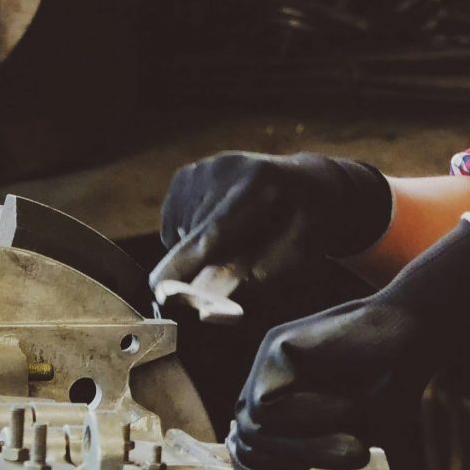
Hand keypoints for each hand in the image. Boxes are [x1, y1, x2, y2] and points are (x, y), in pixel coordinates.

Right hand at [148, 153, 392, 306]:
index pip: (215, 231)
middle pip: (193, 235)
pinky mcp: (187, 174)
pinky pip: (174, 224)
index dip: (186, 262)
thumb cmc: (309, 224)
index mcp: (260, 183)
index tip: (159, 289)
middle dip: (201, 265)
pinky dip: (190, 236)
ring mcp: (202, 168)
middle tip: (240, 263)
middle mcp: (224, 167)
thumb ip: (259, 277)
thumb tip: (212, 302)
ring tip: (239, 238)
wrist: (309, 182)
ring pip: (179, 233)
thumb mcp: (301, 252)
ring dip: (199, 250)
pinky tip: (221, 228)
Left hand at [229, 222, 469, 469]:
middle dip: (295, 460)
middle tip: (353, 454)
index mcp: (282, 407)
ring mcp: (268, 363)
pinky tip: (345, 403)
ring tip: (355, 441)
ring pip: (254, 428)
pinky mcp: (276, 345)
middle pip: (247, 443)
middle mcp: (268, 384)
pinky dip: (307, 416)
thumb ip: (309, 457)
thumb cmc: (388, 386)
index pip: (249, 452)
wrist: (414, 334)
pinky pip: (266, 404)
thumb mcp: (346, 437)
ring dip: (309, 444)